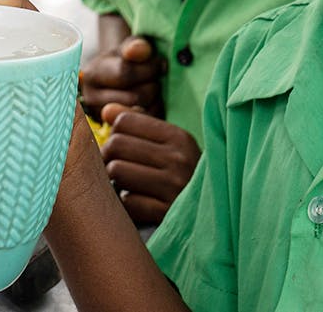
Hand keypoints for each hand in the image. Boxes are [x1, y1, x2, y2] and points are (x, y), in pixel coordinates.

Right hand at [81, 37, 165, 118]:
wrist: (122, 76)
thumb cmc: (129, 57)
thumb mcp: (132, 45)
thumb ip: (136, 44)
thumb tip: (137, 51)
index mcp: (91, 74)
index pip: (125, 73)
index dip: (150, 68)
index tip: (160, 64)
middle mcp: (91, 99)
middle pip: (135, 97)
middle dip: (154, 85)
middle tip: (158, 78)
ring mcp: (103, 118)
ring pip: (141, 112)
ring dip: (156, 100)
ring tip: (154, 88)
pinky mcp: (118, 130)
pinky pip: (144, 124)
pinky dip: (155, 113)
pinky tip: (154, 102)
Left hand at [101, 103, 200, 224]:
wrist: (215, 208)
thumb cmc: (183, 170)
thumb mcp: (169, 141)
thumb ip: (138, 121)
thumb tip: (106, 110)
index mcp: (178, 136)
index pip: (124, 121)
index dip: (115, 132)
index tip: (121, 144)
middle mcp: (178, 158)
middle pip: (116, 145)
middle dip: (109, 155)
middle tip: (116, 165)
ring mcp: (173, 186)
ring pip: (116, 171)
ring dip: (115, 179)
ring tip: (127, 182)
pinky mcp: (166, 212)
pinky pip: (126, 201)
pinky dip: (127, 203)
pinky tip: (138, 200)